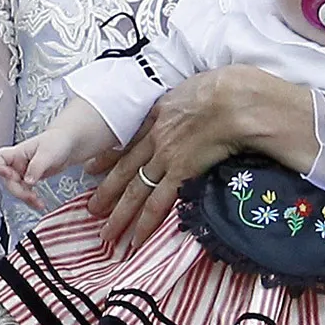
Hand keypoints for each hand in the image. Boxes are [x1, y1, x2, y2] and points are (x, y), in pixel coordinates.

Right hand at [0, 134, 68, 206]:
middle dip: (19, 191)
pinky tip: (39, 203)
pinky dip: (32, 200)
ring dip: (26, 198)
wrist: (69, 146)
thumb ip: (36, 167)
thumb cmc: (56, 141)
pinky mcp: (31, 179)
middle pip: (8, 180)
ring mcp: (23, 172)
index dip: (0, 168)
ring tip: (38, 203)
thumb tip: (28, 182)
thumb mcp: (47, 153)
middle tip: (31, 196)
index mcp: (17, 153)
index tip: (10, 175)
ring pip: (17, 189)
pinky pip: (26, 192)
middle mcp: (17, 163)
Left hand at [91, 67, 300, 251]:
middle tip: (91, 209)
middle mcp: (156, 139)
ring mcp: (165, 158)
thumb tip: (197, 100)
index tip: (93, 169)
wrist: (234, 99)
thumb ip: (189, 99)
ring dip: (119, 215)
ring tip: (106, 233)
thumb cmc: (225, 87)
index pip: (129, 142)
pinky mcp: (180, 174)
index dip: (110, 158)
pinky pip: (157, 204)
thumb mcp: (195, 86)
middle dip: (106, 192)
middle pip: (125, 171)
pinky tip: (136, 238)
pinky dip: (145, 223)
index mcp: (159, 116)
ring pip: (135, 191)